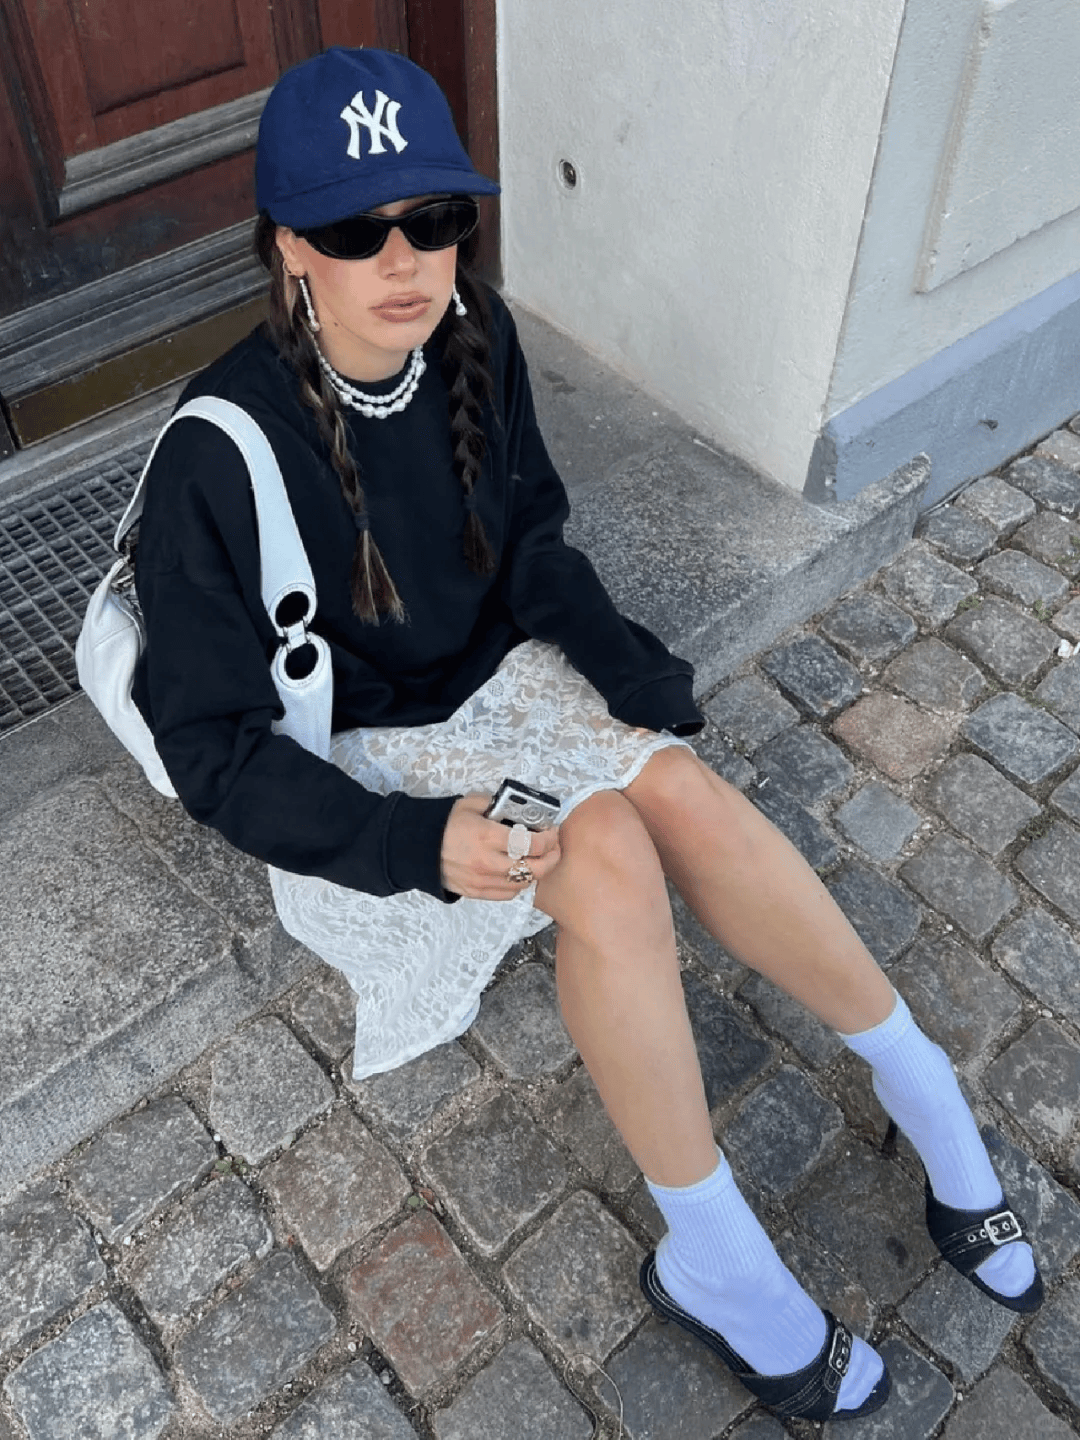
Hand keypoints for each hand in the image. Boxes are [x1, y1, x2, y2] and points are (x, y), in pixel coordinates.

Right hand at [440, 793, 560, 899]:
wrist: (416, 847)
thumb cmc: (444, 823)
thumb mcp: (471, 804)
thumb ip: (498, 805)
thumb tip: (521, 809)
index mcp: (487, 837)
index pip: (531, 844)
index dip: (549, 839)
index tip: (552, 832)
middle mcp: (487, 862)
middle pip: (534, 869)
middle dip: (551, 858)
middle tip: (553, 847)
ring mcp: (481, 881)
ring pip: (523, 883)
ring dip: (535, 871)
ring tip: (536, 858)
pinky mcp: (475, 892)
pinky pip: (507, 894)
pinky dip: (518, 884)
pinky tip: (518, 872)